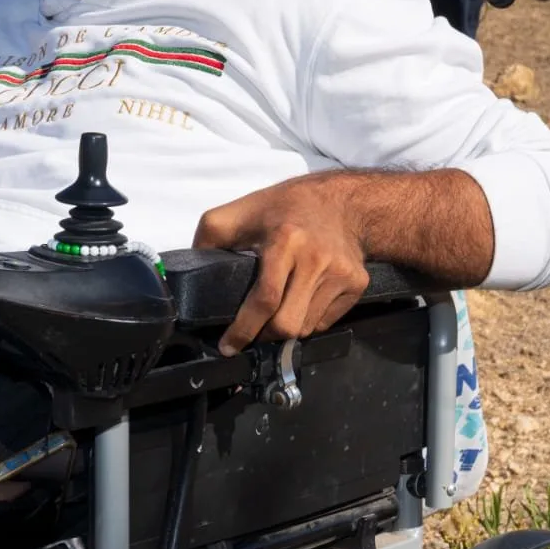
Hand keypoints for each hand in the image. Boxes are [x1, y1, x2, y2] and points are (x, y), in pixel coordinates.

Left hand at [193, 174, 369, 355]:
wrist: (344, 202)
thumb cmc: (286, 207)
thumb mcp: (243, 209)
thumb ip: (211, 235)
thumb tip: (192, 269)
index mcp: (286, 241)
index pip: (265, 299)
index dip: (243, 330)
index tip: (228, 346)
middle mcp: (317, 259)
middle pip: (288, 324)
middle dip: (263, 337)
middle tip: (251, 334)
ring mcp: (341, 274)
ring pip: (307, 328)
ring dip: (285, 330)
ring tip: (276, 314)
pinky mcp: (357, 285)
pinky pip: (325, 322)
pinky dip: (307, 321)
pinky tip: (300, 302)